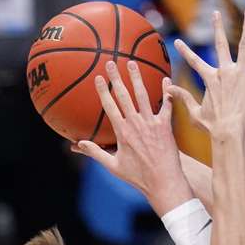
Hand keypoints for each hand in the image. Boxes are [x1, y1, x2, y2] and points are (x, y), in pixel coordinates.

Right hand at [74, 61, 192, 215]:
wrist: (163, 182)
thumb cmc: (138, 177)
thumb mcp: (113, 166)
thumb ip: (96, 152)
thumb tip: (77, 145)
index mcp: (122, 132)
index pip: (110, 107)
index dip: (103, 91)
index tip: (98, 77)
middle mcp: (136, 124)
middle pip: (124, 96)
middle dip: (117, 77)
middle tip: (111, 61)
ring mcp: (151, 124)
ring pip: (143, 96)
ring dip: (137, 78)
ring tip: (133, 63)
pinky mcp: (166, 126)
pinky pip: (166, 105)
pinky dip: (166, 92)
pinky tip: (166, 79)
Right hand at [168, 10, 244, 140]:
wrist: (229, 131)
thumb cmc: (213, 126)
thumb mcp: (195, 113)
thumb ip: (182, 98)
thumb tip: (167, 91)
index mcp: (210, 78)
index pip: (195, 62)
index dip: (185, 52)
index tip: (177, 42)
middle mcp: (225, 71)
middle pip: (220, 44)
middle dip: (217, 27)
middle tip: (216, 13)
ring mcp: (241, 73)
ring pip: (244, 45)